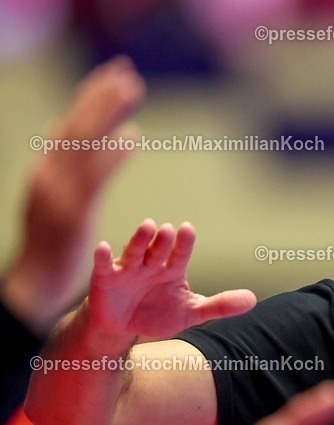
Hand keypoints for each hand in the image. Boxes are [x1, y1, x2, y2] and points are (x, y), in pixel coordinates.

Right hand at [3, 57, 143, 333]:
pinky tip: (133, 136)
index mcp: (47, 169)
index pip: (71, 124)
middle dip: (102, 95)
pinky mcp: (74, 211)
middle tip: (127, 71)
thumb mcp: (52, 195)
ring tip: (132, 89)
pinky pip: (96, 176)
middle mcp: (49, 174)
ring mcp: (60, 192)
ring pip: (86, 143)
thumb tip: (60, 127)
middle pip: (79, 125)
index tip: (112, 74)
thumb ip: (58, 163)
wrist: (38, 282)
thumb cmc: (52, 244)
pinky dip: (113, 153)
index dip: (91, 97)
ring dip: (109, 113)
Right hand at [87, 220, 255, 339]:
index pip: (180, 254)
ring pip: (135, 253)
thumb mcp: (192, 312)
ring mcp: (128, 270)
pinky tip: (103, 247)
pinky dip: (102, 257)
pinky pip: (103, 267)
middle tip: (169, 229)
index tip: (189, 229)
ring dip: (140, 240)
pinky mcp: (106, 279)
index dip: (184, 243)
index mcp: (172, 270)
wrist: (125, 328)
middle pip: (158, 250)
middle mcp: (150, 265)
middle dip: (163, 241)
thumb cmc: (159, 313)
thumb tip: (253, 299)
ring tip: (148, 225)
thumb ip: (220, 305)